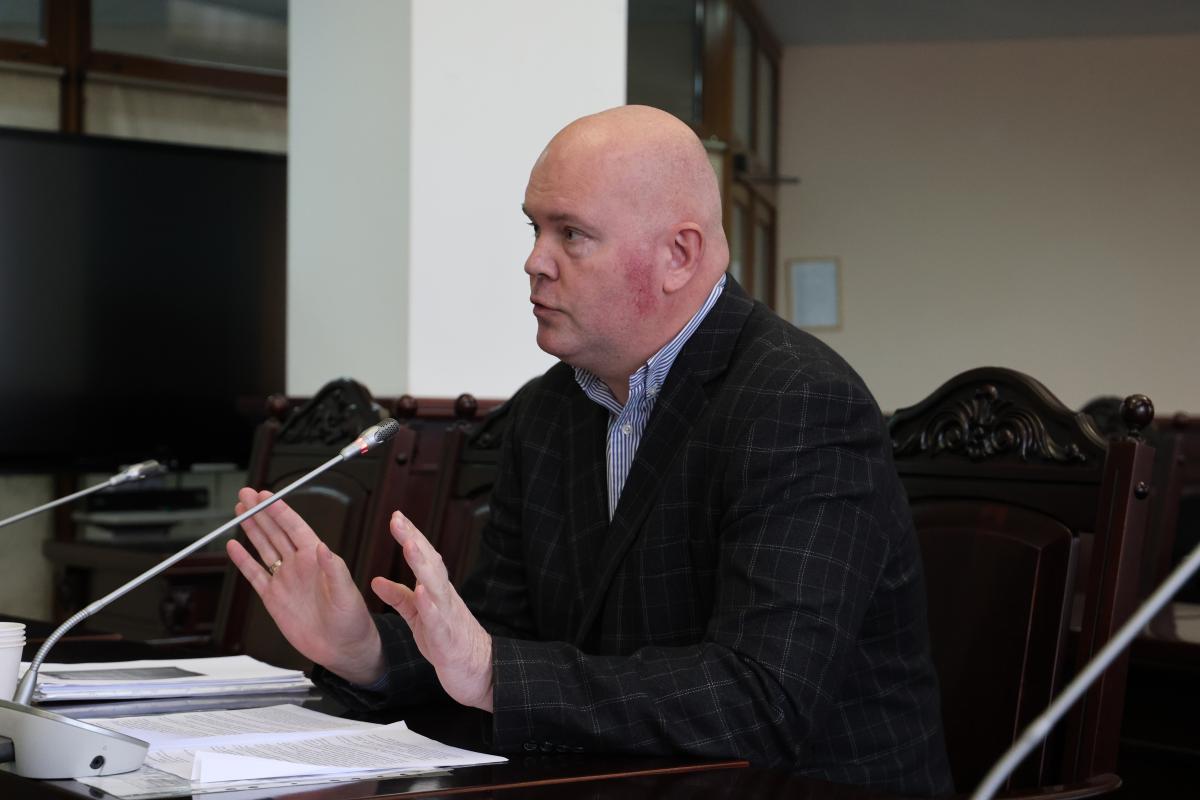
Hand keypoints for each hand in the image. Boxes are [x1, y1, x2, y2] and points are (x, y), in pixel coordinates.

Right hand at [225, 488, 384, 685]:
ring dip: (252, 529)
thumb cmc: (352, 620)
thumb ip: (334, 570)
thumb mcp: (346, 594)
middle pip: (275, 532)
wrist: (342, 649)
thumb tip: (322, 548)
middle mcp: (299, 565)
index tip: (266, 496)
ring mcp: (285, 580)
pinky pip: (255, 575)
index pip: (295, 527)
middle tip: (246, 494)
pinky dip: (244, 561)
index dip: (279, 510)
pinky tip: (234, 546)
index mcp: (317, 559)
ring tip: (240, 510)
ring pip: (264, 548)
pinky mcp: (274, 598)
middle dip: (260, 512)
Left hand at [372, 512, 493, 711]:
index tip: (397, 515)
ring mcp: (448, 617)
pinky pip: (439, 620)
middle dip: (414, 540)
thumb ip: (400, 598)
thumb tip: (376, 580)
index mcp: (437, 592)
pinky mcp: (448, 639)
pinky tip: (420, 592)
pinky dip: (429, 605)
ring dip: (422, 564)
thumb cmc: (450, 644)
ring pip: (435, 585)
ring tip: (408, 545)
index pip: (424, 558)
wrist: (482, 672)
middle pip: (430, 563)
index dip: (411, 536)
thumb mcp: (419, 618)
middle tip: (399, 520)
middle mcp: (445, 598)